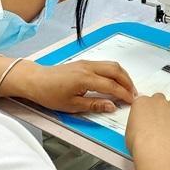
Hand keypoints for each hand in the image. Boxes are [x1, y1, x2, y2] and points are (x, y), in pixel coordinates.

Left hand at [11, 59, 136, 113]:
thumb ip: (94, 105)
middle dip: (128, 82)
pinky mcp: (84, 63)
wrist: (36, 80)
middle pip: (116, 71)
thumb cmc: (50, 94)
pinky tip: (116, 80)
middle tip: (134, 94)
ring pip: (111, 65)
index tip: (132, 101)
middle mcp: (88, 67)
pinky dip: (115, 72)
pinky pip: (105, 64)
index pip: (111, 85)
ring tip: (128, 87)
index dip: (124, 94)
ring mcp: (86, 63)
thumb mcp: (71, 105)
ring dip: (123, 75)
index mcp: (85, 79)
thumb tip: (111, 106)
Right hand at [125, 93, 169, 157]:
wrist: (157, 148)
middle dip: (159, 106)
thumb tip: (138, 132)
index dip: (145, 110)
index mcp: (142, 103)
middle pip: (159, 98)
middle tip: (158, 118)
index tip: (145, 117)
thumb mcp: (129, 133)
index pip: (143, 101)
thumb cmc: (142, 142)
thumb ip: (136, 126)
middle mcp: (158, 102)